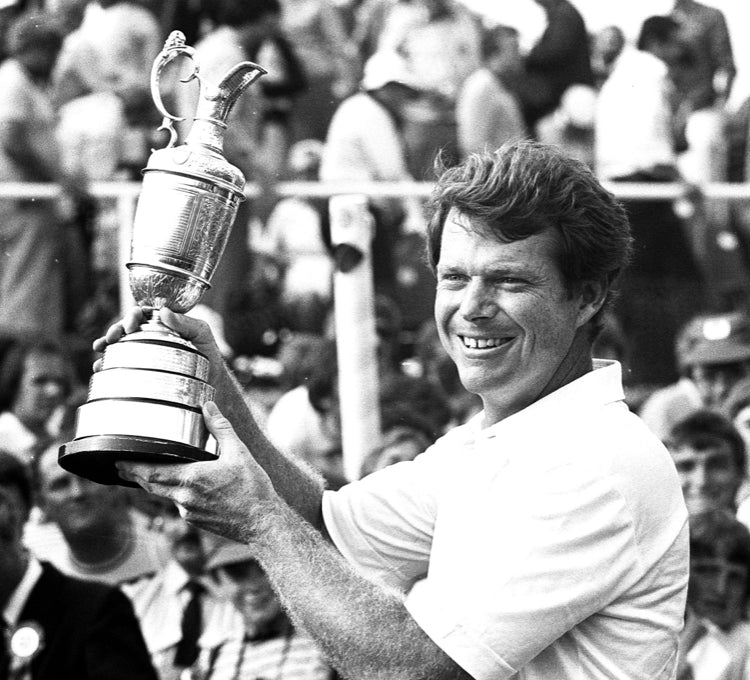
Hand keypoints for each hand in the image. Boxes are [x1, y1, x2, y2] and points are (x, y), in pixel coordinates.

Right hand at [93, 307, 225, 383]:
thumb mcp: (202, 334)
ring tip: (100, 349)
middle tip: (112, 338)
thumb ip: (186, 322)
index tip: (130, 326)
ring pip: (121, 344)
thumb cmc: (208, 354)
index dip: (132, 316)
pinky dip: (108, 364)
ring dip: (106, 344)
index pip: (143, 314)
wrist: (211, 383)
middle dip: (115, 329)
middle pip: (127, 328)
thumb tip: (163, 311)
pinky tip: (100, 367)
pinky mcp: (143, 370)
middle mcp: (152, 336)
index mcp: (164, 324)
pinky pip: (121, 364)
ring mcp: (146, 353)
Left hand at [116, 401, 277, 543]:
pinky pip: (180, 504)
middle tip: (121, 467)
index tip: (118, 461)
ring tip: (149, 473)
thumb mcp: (239, 453)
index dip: (133, 468)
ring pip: (165, 495)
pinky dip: (176, 494)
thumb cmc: (252, 488)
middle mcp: (185, 498)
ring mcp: (189, 512)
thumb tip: (209, 407)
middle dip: (135, 476)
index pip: (152, 473)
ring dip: (155, 484)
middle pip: (151, 486)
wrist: (262, 522)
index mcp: (192, 479)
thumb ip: (220, 428)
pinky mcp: (197, 521)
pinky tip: (186, 488)